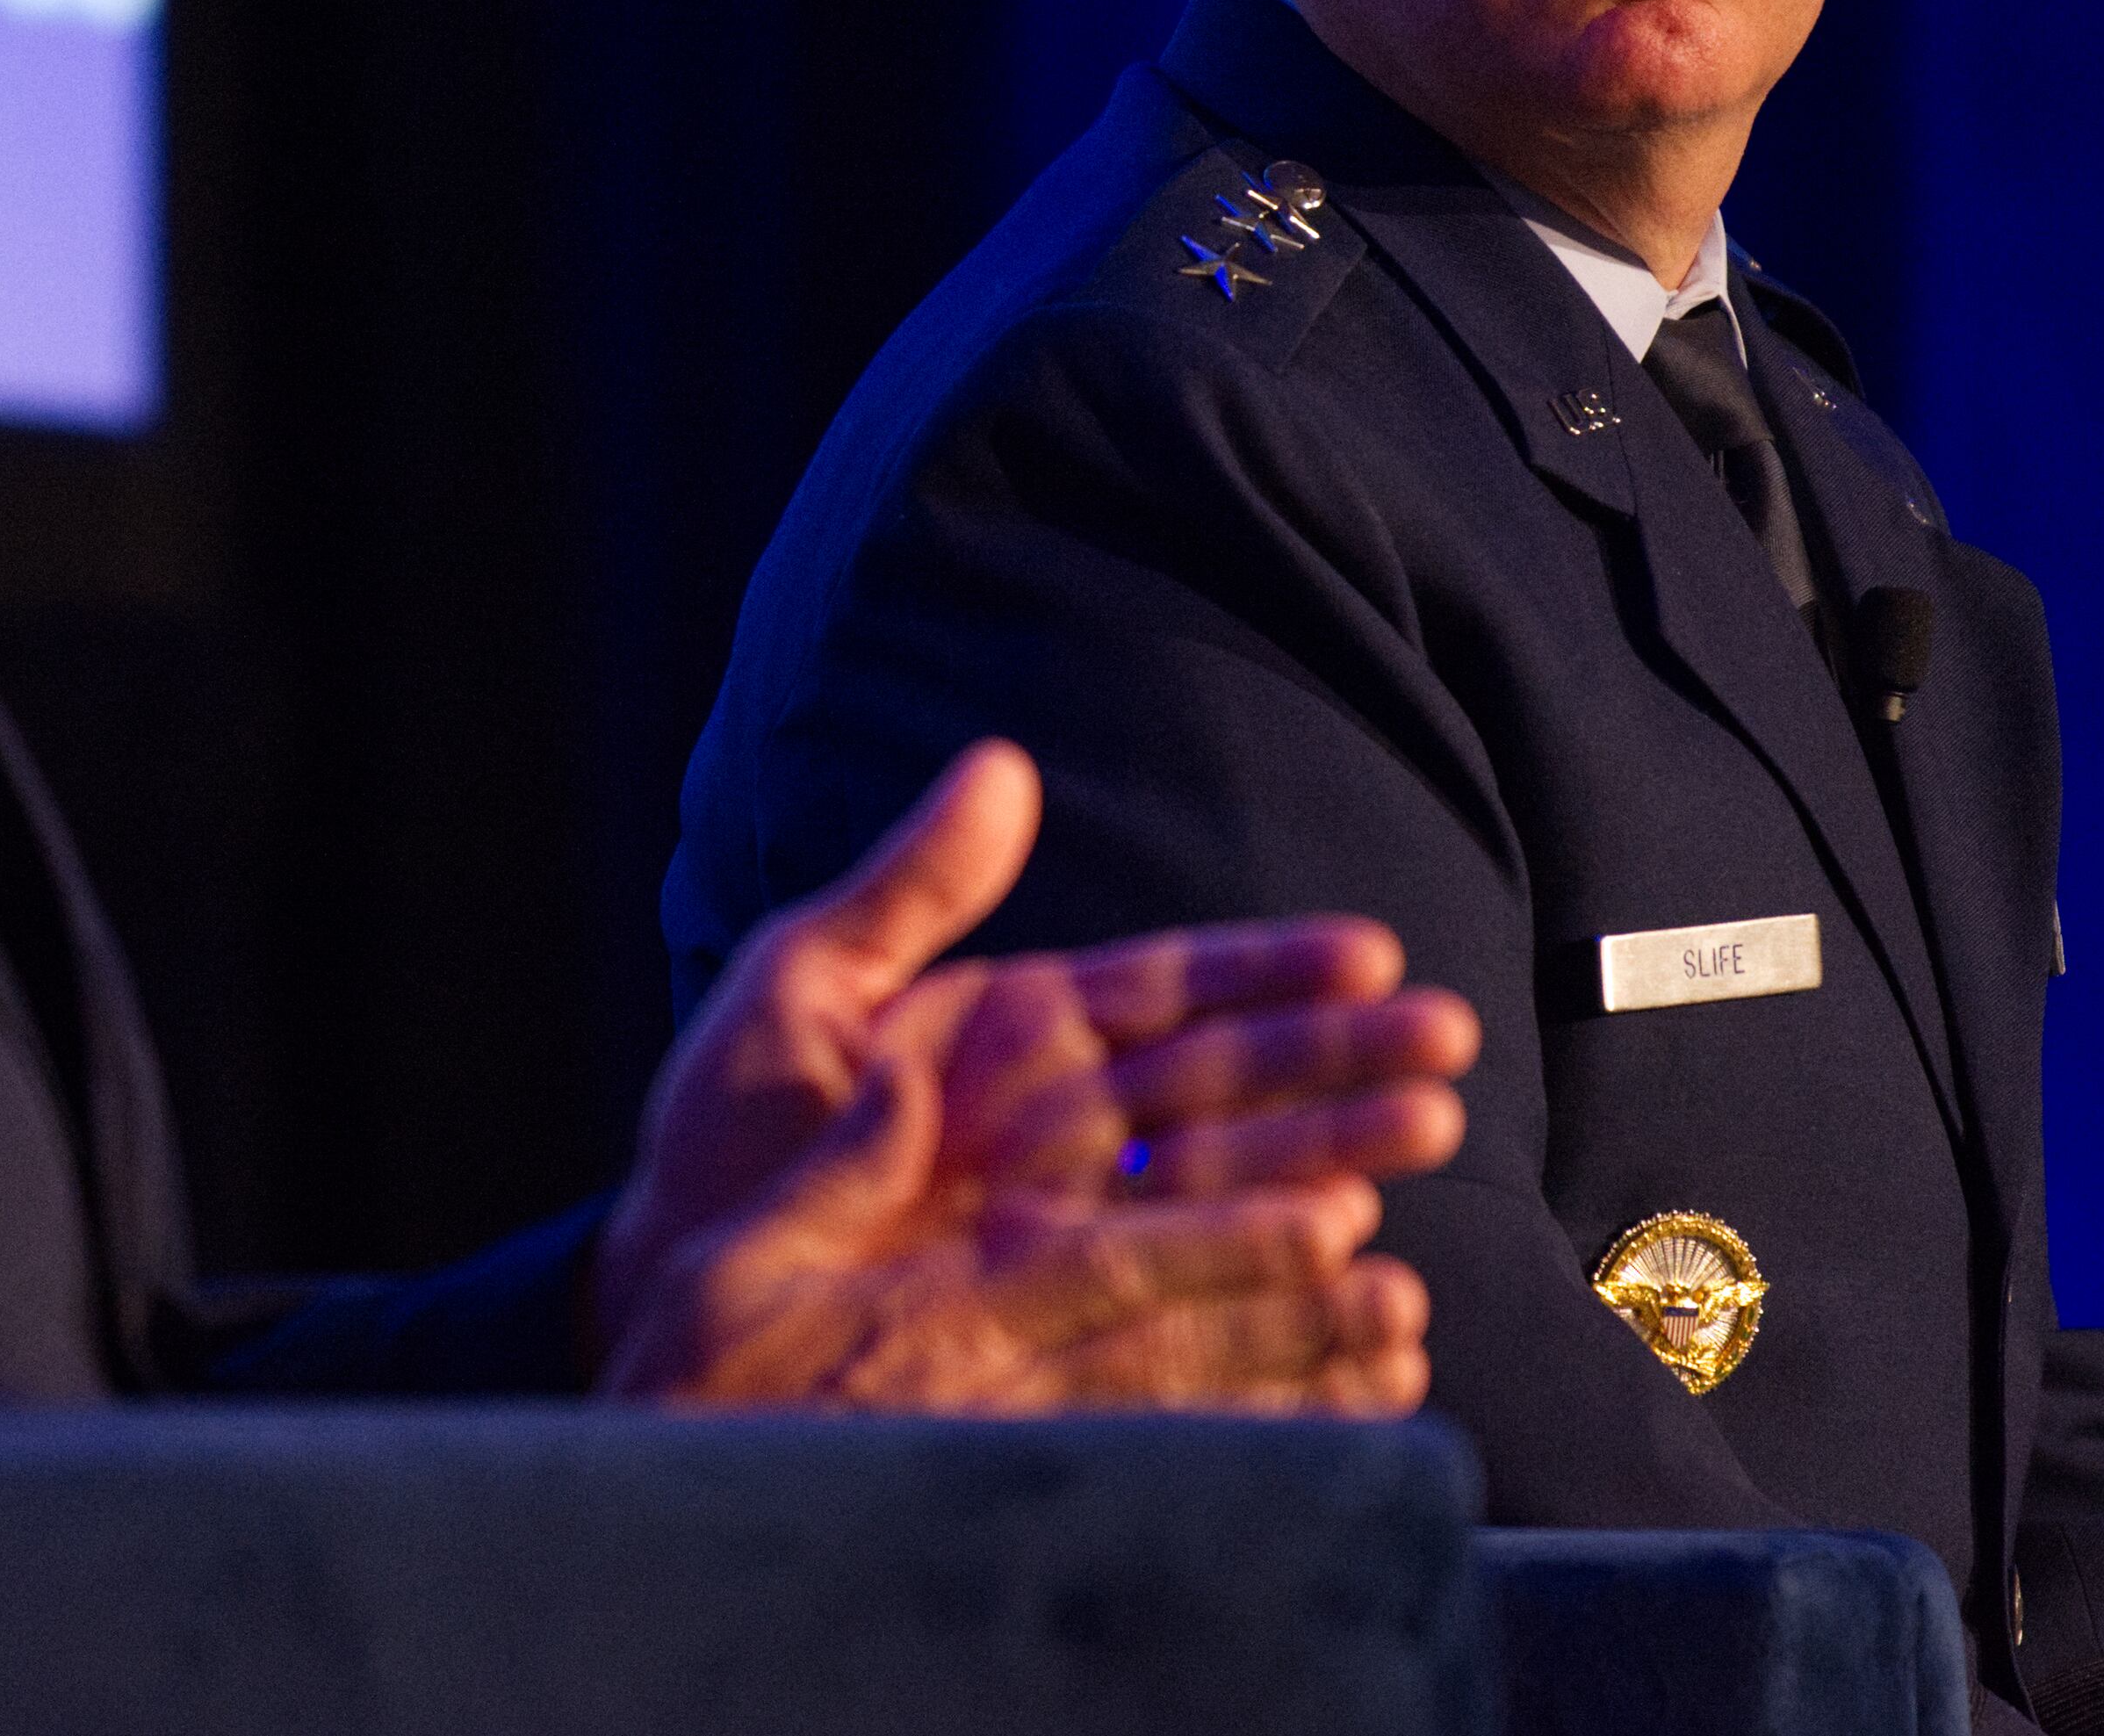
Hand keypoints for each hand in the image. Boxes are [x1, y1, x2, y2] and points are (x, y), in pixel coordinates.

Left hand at [591, 739, 1477, 1412]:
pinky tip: (1369, 1323)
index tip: (1367, 952)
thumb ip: (909, 889)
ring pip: (1226, 1201)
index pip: (1167, 994)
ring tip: (1422, 1158)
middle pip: (1225, 1095)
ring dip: (1329, 1178)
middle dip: (1336, 1070)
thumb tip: (1002, 763)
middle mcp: (1060, 1138)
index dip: (1268, 971)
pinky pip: (1193, 1335)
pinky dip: (1285, 1331)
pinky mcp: (1060, 1341)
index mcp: (1011, 1043)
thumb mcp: (796, 991)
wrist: (660, 1302)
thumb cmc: (719, 1151)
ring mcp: (1068, 1239)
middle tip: (1443, 1055)